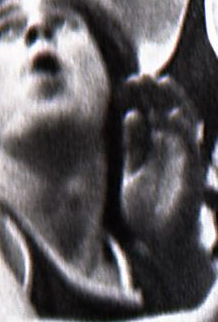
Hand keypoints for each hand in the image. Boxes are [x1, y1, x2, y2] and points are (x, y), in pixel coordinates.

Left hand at [121, 80, 206, 274]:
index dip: (145, 98)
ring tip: (159, 84)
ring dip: (172, 103)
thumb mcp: (134, 172)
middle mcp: (174, 152)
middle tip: (141, 77)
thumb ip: (135, 146)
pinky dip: (182, 132)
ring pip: (183, 125)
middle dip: (157, 95)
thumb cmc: (148, 211)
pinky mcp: (192, 176)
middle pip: (168, 114)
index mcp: (159, 150)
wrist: (160, 244)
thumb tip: (133, 115)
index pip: (155, 116)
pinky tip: (171, 117)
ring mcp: (185, 162)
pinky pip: (190, 149)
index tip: (129, 83)